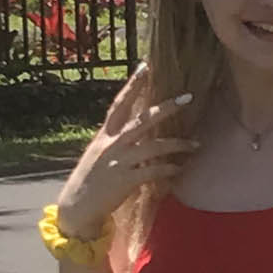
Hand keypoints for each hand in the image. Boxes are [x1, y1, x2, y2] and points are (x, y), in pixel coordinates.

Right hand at [56, 67, 195, 236]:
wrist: (77, 206)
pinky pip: (153, 171)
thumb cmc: (90, 180)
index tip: (145, 66)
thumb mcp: (99, 154)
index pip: (120, 103)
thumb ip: (116, 141)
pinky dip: (169, 169)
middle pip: (143, 120)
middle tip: (187, 97)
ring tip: (195, 144)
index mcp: (105, 135)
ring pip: (154, 146)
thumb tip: (134, 130)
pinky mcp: (125, 180)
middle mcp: (112, 144)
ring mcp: (119, 161)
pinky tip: (180, 168)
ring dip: (178, 144)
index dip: (132, 85)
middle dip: (166, 108)